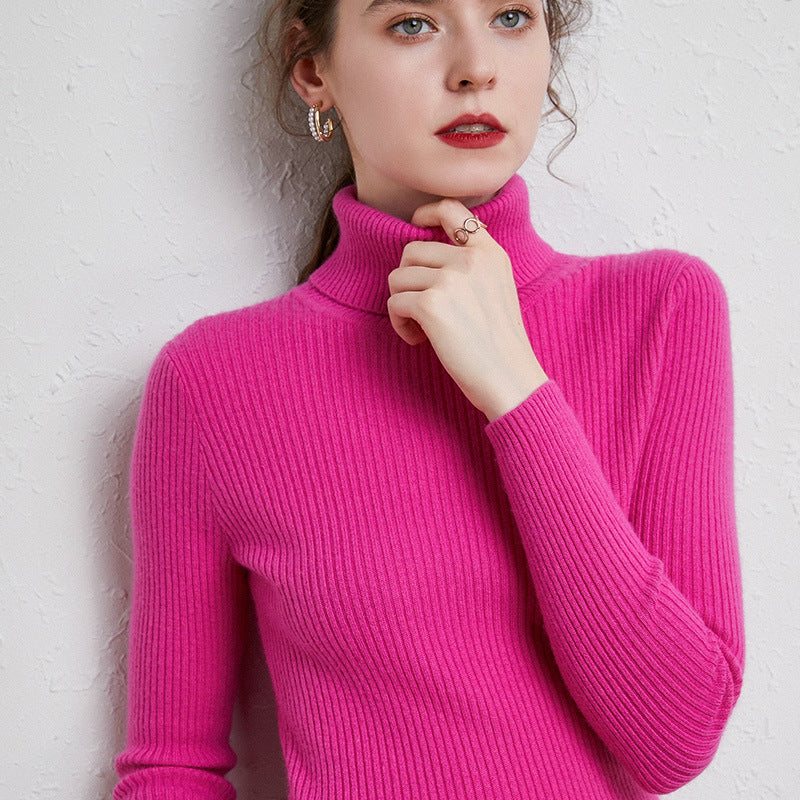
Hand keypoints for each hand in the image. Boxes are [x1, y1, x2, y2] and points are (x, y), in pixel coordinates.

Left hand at [386, 198, 547, 421]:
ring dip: (402, 305)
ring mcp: (450, 280)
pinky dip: (400, 324)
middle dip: (409, 280)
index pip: (451, 208)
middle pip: (411, 250)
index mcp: (490, 253)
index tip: (417, 226)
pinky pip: (394, 303)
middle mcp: (471, 259)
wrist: (511, 378)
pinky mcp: (431, 305)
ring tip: (422, 328)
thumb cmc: (500, 344)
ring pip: (397, 278)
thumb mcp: (498, 288)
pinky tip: (419, 340)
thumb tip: (423, 254)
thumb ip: (472, 265)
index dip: (426, 213)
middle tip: (423, 309)